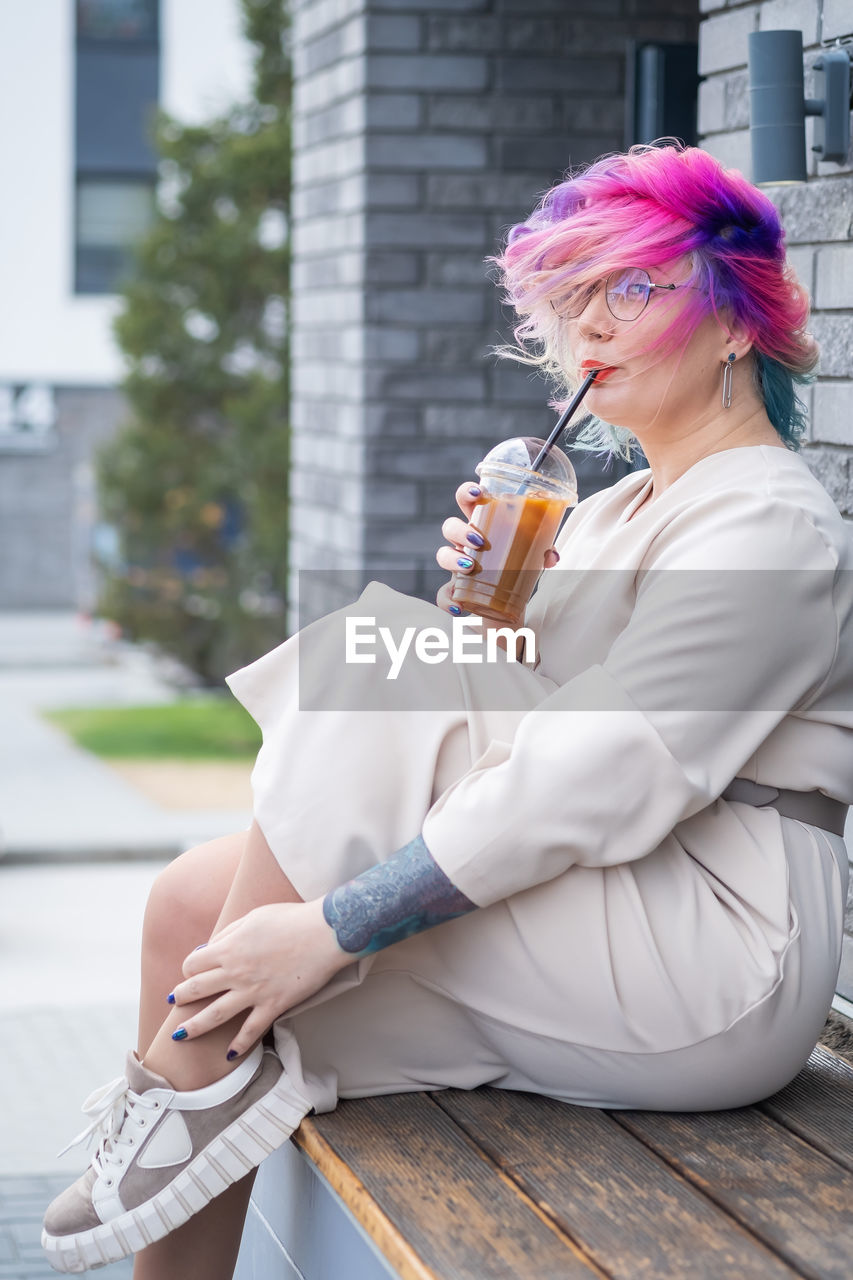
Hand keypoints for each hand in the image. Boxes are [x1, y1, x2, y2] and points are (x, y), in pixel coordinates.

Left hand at [169, 899, 349, 1057]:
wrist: (324, 933)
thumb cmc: (291, 919)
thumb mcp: (253, 916)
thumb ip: (229, 933)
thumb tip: (210, 948)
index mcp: (229, 948)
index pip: (194, 963)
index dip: (189, 967)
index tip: (191, 971)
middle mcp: (236, 972)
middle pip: (197, 989)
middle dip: (181, 997)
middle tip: (173, 1002)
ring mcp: (253, 992)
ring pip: (214, 1015)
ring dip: (194, 1027)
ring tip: (179, 1036)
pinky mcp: (273, 1005)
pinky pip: (251, 1030)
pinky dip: (239, 1044)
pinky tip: (229, 1054)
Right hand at [435, 481, 559, 614]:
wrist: (507, 603)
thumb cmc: (516, 568)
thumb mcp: (531, 557)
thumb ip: (542, 552)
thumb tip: (551, 555)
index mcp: (482, 525)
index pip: (467, 501)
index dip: (467, 493)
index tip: (478, 493)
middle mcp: (465, 543)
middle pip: (450, 526)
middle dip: (460, 530)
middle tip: (479, 541)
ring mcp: (457, 565)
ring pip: (442, 555)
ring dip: (452, 559)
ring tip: (469, 567)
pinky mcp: (454, 589)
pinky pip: (442, 594)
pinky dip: (447, 600)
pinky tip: (458, 607)